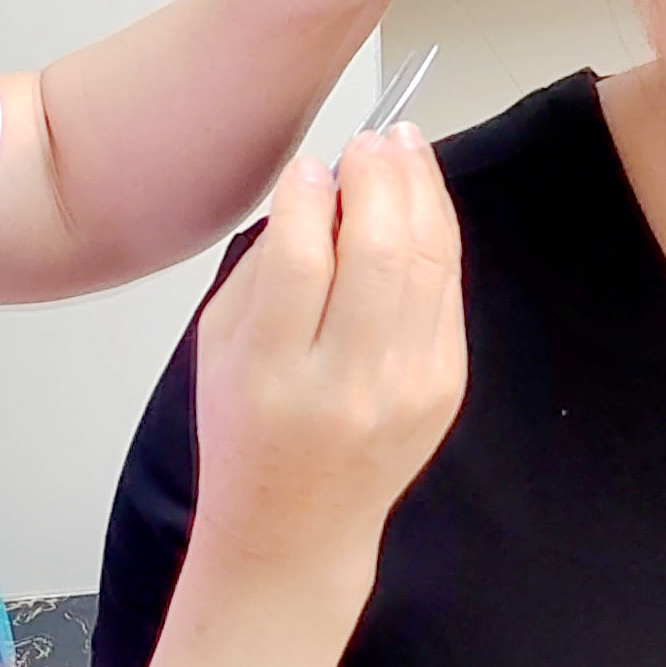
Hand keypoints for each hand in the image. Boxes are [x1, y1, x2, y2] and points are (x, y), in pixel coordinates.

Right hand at [191, 129, 465, 581]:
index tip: (309, 165)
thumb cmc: (245, 429)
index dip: (307, 196)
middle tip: (369, 139)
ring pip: (427, 263)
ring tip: (402, 145)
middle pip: (377, 253)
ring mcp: (406, 388)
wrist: (296, 527)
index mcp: (270, 374)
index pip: (297, 261)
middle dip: (378, 178)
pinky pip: (447, 291)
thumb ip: (264, 267)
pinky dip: (437, 234)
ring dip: (418, 191)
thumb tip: (318, 187)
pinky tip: (420, 199)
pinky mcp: (445, 387)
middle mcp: (346, 384)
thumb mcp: (217, 347)